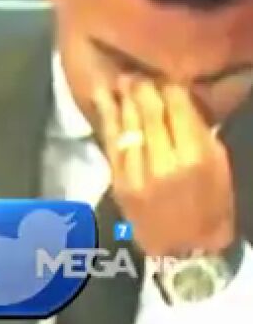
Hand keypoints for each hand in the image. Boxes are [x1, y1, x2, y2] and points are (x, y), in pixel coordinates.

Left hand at [94, 78, 236, 257]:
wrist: (187, 250)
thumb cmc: (212, 206)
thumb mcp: (219, 167)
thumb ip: (199, 132)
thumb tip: (179, 99)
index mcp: (196, 157)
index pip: (178, 109)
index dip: (170, 88)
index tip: (165, 76)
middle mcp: (165, 162)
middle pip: (150, 113)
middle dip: (144, 88)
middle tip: (138, 73)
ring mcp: (138, 172)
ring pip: (128, 124)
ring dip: (124, 97)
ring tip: (123, 78)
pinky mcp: (119, 181)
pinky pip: (111, 141)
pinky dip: (107, 116)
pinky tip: (103, 96)